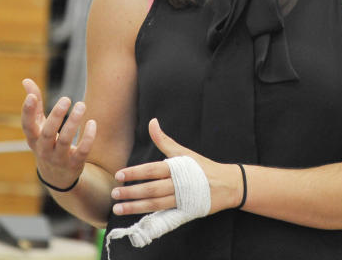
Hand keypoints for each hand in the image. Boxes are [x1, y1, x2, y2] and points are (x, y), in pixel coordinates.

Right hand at [21, 78, 95, 190]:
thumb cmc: (46, 143)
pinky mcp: (74, 164)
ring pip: (65, 141)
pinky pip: (82, 151)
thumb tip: (26, 80)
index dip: (27, 112)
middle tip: (67, 98)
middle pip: (48, 133)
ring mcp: (59, 158)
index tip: (31, 96)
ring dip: (73, 122)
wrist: (56, 177)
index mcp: (34, 138)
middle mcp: (44, 150)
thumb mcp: (38, 126)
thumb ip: (34, 103)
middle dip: (56, 116)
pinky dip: (88, 138)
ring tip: (82, 104)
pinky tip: (92, 123)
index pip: (27, 125)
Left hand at [109, 118, 241, 216]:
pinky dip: (149, 217)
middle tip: (114, 194)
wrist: (227, 185)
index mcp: (176, 168)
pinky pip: (164, 215)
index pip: (152, 170)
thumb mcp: (183, 152)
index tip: (119, 175)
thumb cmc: (203, 167)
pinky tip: (137, 219)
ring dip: (135, 207)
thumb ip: (164, 140)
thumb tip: (152, 122)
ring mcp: (181, 199)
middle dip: (131, 192)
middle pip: (150, 189)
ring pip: (154, 204)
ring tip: (118, 208)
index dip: (135, 172)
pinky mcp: (184, 212)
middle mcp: (178, 184)